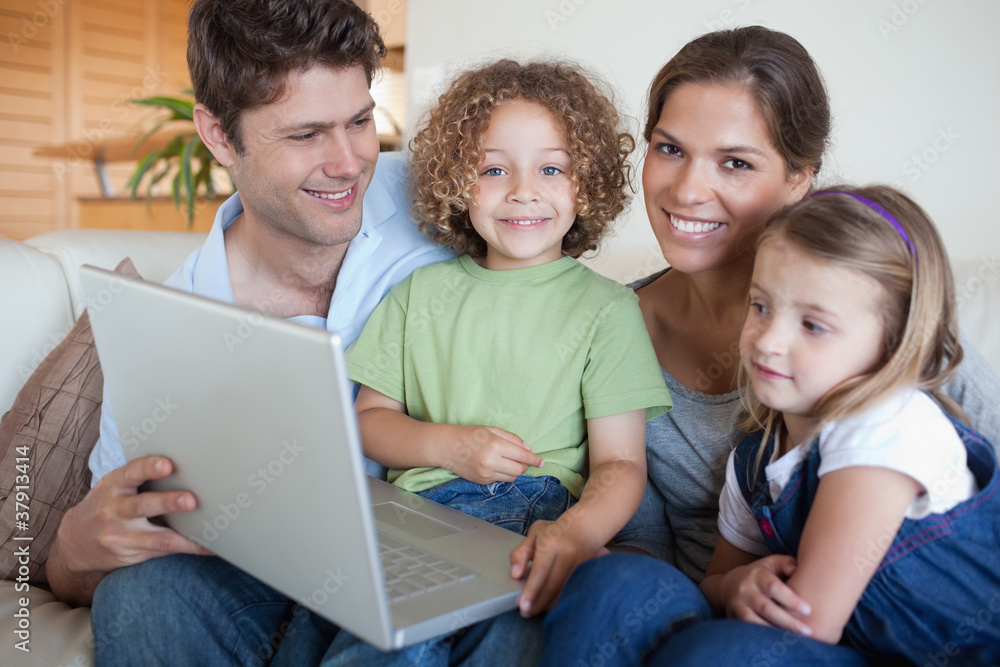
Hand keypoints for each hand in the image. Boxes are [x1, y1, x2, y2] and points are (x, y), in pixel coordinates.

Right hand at [56, 455, 211, 574]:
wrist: (74, 540)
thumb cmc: (106, 504)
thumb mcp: (113, 486)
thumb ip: (139, 476)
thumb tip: (185, 462)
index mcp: (113, 486)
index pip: (131, 473)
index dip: (149, 468)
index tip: (167, 465)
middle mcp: (114, 511)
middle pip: (142, 506)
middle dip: (168, 503)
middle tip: (191, 500)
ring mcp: (120, 537)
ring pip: (155, 538)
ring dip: (184, 537)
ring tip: (209, 532)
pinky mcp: (129, 555)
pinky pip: (162, 552)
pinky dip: (186, 548)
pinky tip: (208, 547)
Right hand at [442, 425, 543, 483]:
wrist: (447, 447)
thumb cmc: (470, 434)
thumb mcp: (492, 430)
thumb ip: (512, 439)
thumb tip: (528, 448)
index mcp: (495, 445)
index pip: (522, 456)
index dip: (535, 460)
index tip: (541, 462)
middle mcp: (492, 461)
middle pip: (519, 470)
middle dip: (524, 465)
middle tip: (521, 459)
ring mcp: (486, 473)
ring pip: (511, 478)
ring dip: (514, 471)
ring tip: (507, 461)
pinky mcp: (482, 481)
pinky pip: (500, 480)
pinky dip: (503, 474)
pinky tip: (496, 465)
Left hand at [509, 519, 597, 616]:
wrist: (583, 529)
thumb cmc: (553, 534)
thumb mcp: (532, 536)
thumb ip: (520, 554)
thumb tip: (515, 575)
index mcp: (552, 543)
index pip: (541, 571)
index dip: (532, 591)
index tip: (522, 606)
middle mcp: (569, 553)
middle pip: (553, 586)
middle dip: (538, 603)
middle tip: (525, 613)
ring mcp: (581, 563)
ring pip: (564, 592)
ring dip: (549, 605)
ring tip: (536, 609)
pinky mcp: (589, 572)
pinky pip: (573, 592)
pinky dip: (561, 601)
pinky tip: (550, 603)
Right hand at [720, 555, 812, 635]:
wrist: (729, 585)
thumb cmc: (761, 575)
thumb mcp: (771, 564)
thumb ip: (785, 563)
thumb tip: (795, 569)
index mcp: (756, 574)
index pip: (773, 587)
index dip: (791, 599)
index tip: (808, 610)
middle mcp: (744, 589)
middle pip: (766, 608)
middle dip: (788, 621)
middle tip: (808, 631)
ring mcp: (737, 605)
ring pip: (753, 621)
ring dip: (773, 632)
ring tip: (793, 640)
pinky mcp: (733, 618)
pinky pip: (746, 629)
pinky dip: (761, 637)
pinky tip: (776, 643)